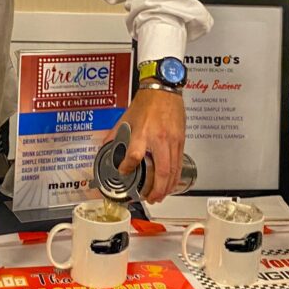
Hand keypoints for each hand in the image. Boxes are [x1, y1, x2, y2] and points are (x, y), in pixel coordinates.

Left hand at [99, 84, 185, 202]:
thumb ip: (116, 135)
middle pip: (161, 170)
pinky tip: (170, 184)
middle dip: (156, 189)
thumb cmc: (147, 103)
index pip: (135, 155)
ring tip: (159, 196)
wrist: (164, 90)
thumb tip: (106, 149)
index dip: (128, 167)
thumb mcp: (126, 118)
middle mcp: (159, 139)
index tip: (123, 172)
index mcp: (143, 132)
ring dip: (167, 187)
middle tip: (150, 198)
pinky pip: (179, 164)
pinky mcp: (181, 142)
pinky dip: (175, 178)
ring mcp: (173, 141)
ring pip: (173, 171)